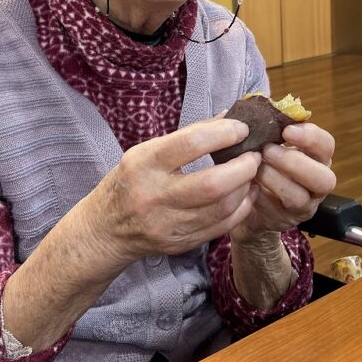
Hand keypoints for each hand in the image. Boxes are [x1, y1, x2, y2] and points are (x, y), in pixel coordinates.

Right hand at [86, 118, 261, 264]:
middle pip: (213, 184)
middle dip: (244, 167)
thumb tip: (229, 117)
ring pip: (222, 208)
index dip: (224, 134)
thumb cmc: (130, 181)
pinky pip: (221, 227)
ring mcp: (167, 224)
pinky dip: (240, 208)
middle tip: (255, 155)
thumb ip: (189, 135)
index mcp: (144, 164)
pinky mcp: (180, 243)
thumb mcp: (147, 152)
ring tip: (252, 173)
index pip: (191, 144)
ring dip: (246, 188)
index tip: (241, 129)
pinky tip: (246, 194)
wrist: (106, 229)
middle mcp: (154, 196)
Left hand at [231, 123, 335, 244]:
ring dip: (276, 179)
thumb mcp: (261, 141)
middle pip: (326, 178)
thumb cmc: (258, 161)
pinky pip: (278, 212)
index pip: (326, 145)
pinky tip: (249, 186)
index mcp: (314, 156)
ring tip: (255, 167)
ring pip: (301, 197)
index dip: (311, 137)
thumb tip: (247, 109)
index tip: (287, 129)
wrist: (245, 197)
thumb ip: (261, 126)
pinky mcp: (286, 220)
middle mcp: (316, 182)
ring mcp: (304, 204)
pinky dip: (263, 196)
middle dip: (296, 162)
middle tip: (268, 150)